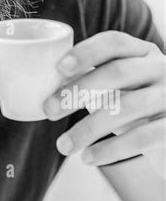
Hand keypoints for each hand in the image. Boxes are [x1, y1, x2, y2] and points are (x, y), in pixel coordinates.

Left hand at [42, 31, 165, 166]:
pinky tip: (88, 158)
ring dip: (88, 128)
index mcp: (144, 53)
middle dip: (78, 90)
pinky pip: (141, 137)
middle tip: (48, 110)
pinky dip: (110, 149)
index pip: (115, 42)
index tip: (59, 68)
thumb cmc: (139, 108)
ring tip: (62, 145)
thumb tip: (46, 85)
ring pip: (127, 108)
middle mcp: (163, 69)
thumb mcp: (122, 89)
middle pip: (118, 72)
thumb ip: (94, 81)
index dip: (86, 52)